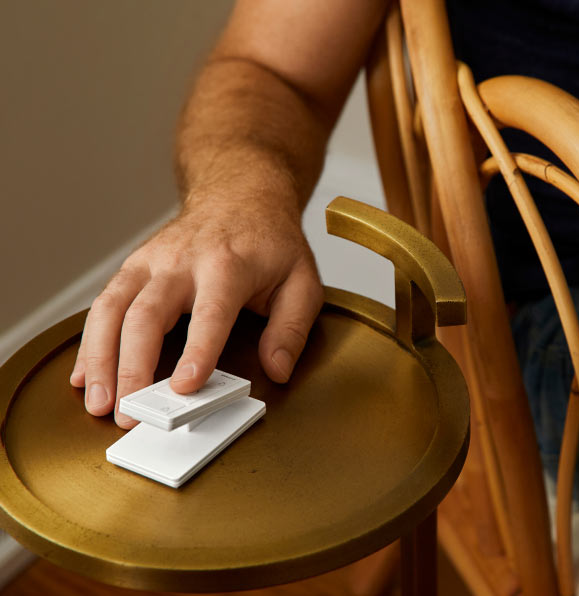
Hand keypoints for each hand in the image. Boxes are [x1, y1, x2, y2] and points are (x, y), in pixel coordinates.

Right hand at [69, 195, 322, 427]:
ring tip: (99, 401)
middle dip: (133, 368)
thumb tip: (277, 369)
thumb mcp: (302, 280)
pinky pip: (103, 304)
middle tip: (130, 412)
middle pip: (146, 315)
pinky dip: (90, 342)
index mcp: (228, 265)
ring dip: (100, 358)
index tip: (183, 388)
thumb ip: (292, 328)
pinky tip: (85, 373)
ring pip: (112, 308)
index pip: (210, 313)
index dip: (196, 352)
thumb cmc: (270, 241)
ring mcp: (151, 262)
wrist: (240, 194)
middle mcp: (182, 261)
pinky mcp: (134, 267)